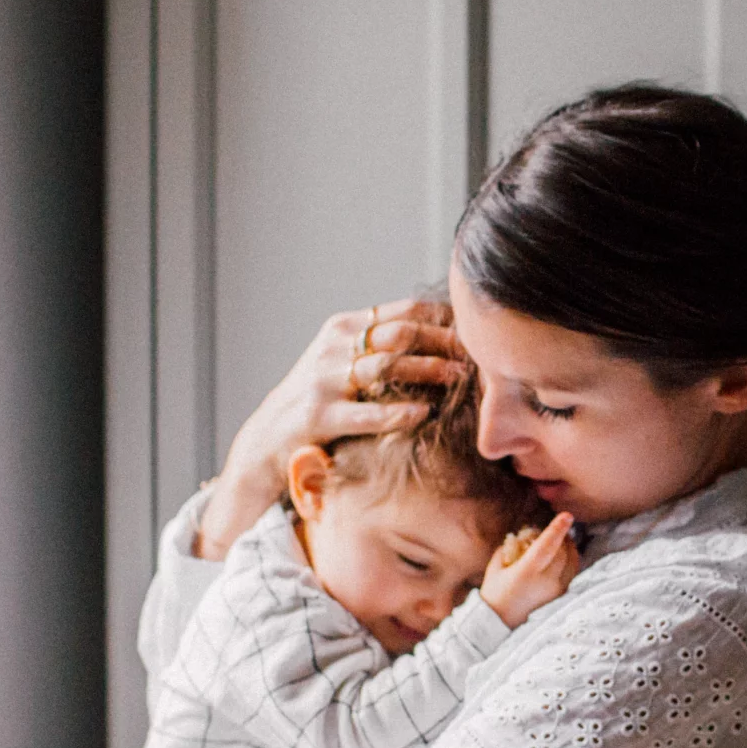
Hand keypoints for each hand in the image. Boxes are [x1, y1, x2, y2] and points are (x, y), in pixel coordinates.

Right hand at [198, 299, 468, 557]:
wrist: (269, 436)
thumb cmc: (322, 398)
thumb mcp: (347, 360)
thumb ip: (383, 345)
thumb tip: (445, 336)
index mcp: (345, 327)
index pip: (404, 312)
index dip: (444, 319)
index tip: (475, 331)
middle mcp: (334, 346)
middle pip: (400, 334)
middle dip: (443, 342)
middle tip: (477, 354)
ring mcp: (324, 379)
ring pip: (386, 366)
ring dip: (427, 370)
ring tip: (459, 378)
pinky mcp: (317, 415)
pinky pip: (365, 413)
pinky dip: (397, 413)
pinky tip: (423, 413)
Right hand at [480, 514, 578, 628]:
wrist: (500, 626)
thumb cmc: (494, 595)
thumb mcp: (495, 569)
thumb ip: (508, 549)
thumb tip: (522, 536)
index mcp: (526, 573)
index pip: (547, 546)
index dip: (557, 529)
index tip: (567, 515)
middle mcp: (545, 582)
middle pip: (563, 551)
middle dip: (562, 537)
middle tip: (557, 528)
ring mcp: (556, 592)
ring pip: (572, 562)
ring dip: (570, 548)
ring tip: (564, 540)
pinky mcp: (561, 598)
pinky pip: (572, 574)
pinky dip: (571, 562)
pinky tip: (565, 556)